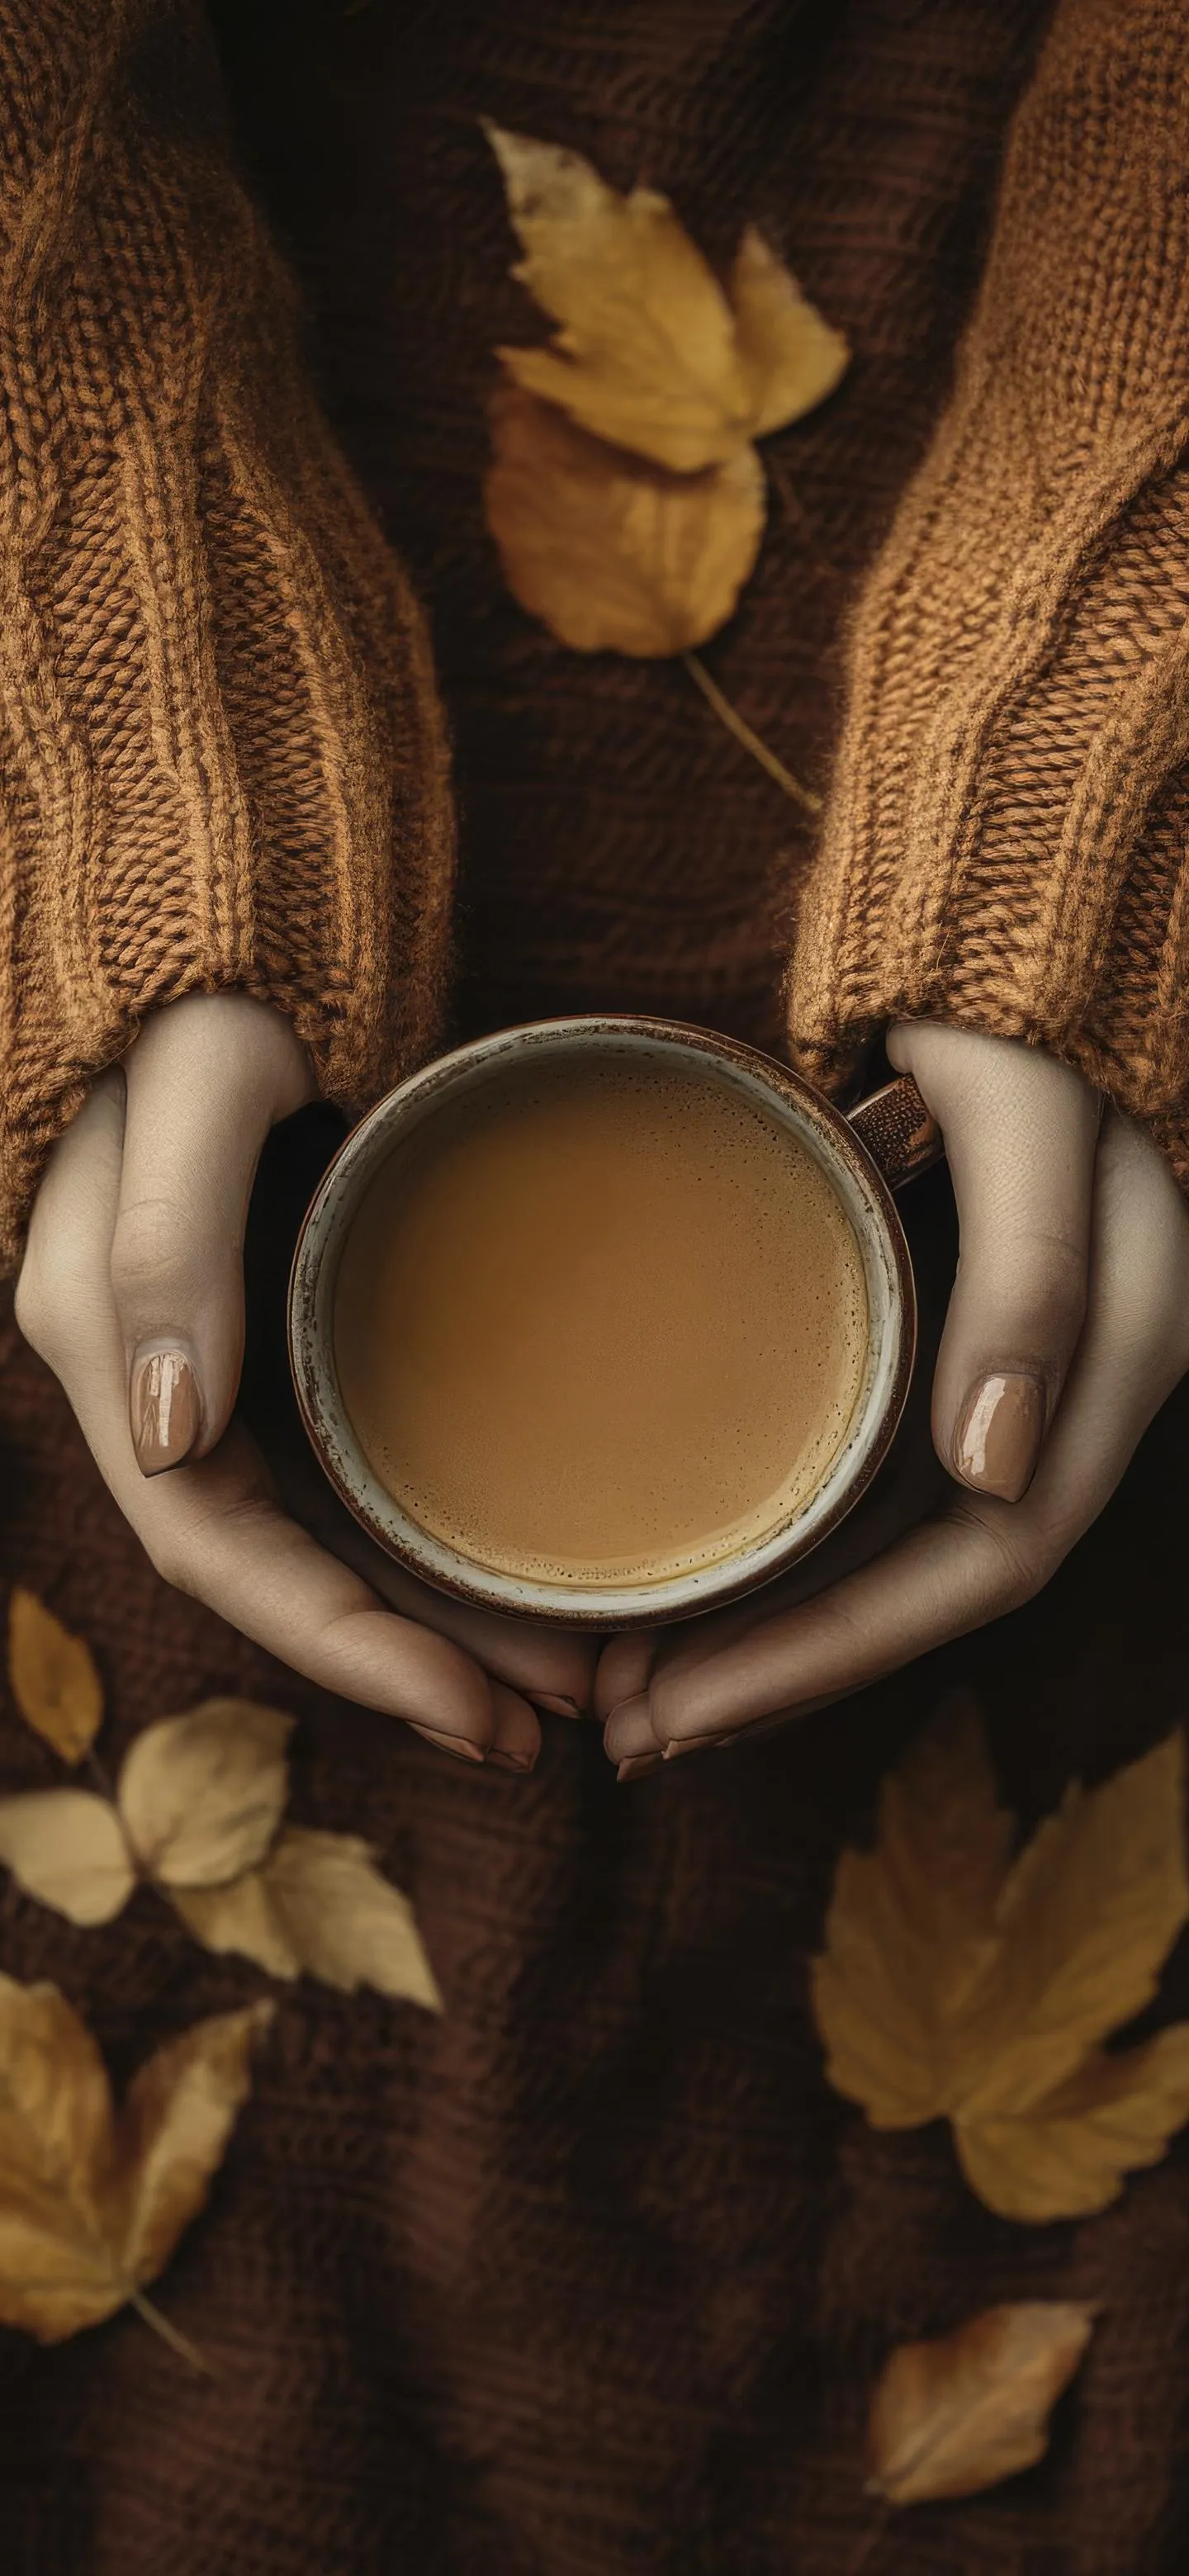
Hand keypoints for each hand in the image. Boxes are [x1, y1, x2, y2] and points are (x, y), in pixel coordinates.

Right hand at [15, 993, 593, 1768]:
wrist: (231, 928)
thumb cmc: (215, 981)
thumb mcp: (199, 1078)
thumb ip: (169, 1240)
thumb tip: (172, 1435)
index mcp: (109, 1343)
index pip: (217, 1552)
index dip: (344, 1651)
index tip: (479, 1713)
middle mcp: (154, 1379)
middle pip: (278, 1572)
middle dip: (408, 1663)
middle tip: (563, 1719)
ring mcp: (216, 1362)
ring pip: (315, 1536)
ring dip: (429, 1620)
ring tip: (570, 1672)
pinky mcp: (276, 1332)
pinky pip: (340, 1470)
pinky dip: (425, 1535)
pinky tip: (516, 1562)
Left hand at [600, 1023, 1188, 1773]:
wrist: (1013, 932)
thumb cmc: (1022, 1006)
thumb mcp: (1033, 1111)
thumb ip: (1038, 1270)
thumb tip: (997, 1463)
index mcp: (1120, 1358)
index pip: (983, 1560)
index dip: (838, 1652)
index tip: (688, 1697)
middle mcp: (1070, 1395)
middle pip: (931, 1587)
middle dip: (787, 1673)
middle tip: (625, 1728)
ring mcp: (1011, 1376)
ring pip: (903, 1552)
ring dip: (780, 1633)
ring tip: (633, 1684)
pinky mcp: (950, 1345)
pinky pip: (882, 1485)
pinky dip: (793, 1548)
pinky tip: (700, 1572)